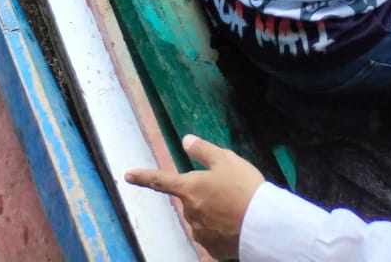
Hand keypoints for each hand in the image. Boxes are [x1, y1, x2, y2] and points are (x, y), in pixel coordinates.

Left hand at [125, 134, 264, 258]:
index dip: (143, 177)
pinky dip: (220, 229)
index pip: (160, 180)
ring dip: (213, 212)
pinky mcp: (212, 249)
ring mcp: (200, 233)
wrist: (263, 224)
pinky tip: (236, 224)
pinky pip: (212, 235)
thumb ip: (203, 150)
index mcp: (189, 188)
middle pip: (190, 199)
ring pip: (201, 217)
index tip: (127, 175)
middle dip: (204, 194)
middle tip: (229, 189)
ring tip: (236, 207)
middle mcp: (190, 212)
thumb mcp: (225, 159)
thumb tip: (185, 140)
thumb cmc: (244, 187)